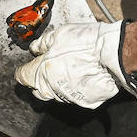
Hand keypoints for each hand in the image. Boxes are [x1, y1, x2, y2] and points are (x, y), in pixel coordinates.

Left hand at [15, 21, 136, 108]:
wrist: (112, 53)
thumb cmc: (87, 42)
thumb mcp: (59, 34)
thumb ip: (42, 43)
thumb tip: (35, 48)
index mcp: (43, 71)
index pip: (23, 76)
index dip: (24, 70)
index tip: (26, 67)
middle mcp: (53, 88)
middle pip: (38, 89)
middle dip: (39, 80)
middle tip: (48, 68)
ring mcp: (69, 97)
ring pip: (55, 94)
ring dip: (57, 85)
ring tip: (69, 70)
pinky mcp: (85, 102)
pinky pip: (74, 97)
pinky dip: (74, 89)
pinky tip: (81, 77)